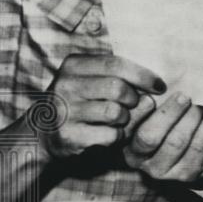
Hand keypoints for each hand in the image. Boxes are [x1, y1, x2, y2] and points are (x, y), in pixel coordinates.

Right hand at [40, 54, 165, 158]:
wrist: (43, 133)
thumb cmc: (79, 101)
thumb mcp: (90, 78)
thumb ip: (118, 74)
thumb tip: (155, 83)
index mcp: (73, 65)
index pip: (116, 64)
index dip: (143, 75)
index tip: (159, 86)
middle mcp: (65, 85)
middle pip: (117, 88)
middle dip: (133, 99)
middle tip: (132, 105)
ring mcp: (64, 111)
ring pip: (115, 112)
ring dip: (125, 119)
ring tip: (118, 120)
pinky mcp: (68, 136)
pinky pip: (110, 135)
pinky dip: (117, 136)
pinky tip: (110, 134)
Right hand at [122, 92, 202, 185]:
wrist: (197, 154)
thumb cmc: (172, 123)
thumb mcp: (156, 112)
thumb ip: (151, 98)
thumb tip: (159, 74)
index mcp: (126, 141)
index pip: (127, 126)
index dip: (138, 111)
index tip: (151, 95)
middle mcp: (139, 159)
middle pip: (150, 137)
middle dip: (169, 113)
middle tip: (184, 96)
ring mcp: (163, 170)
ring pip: (177, 141)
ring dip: (192, 117)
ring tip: (201, 102)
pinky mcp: (187, 174)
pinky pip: (198, 146)